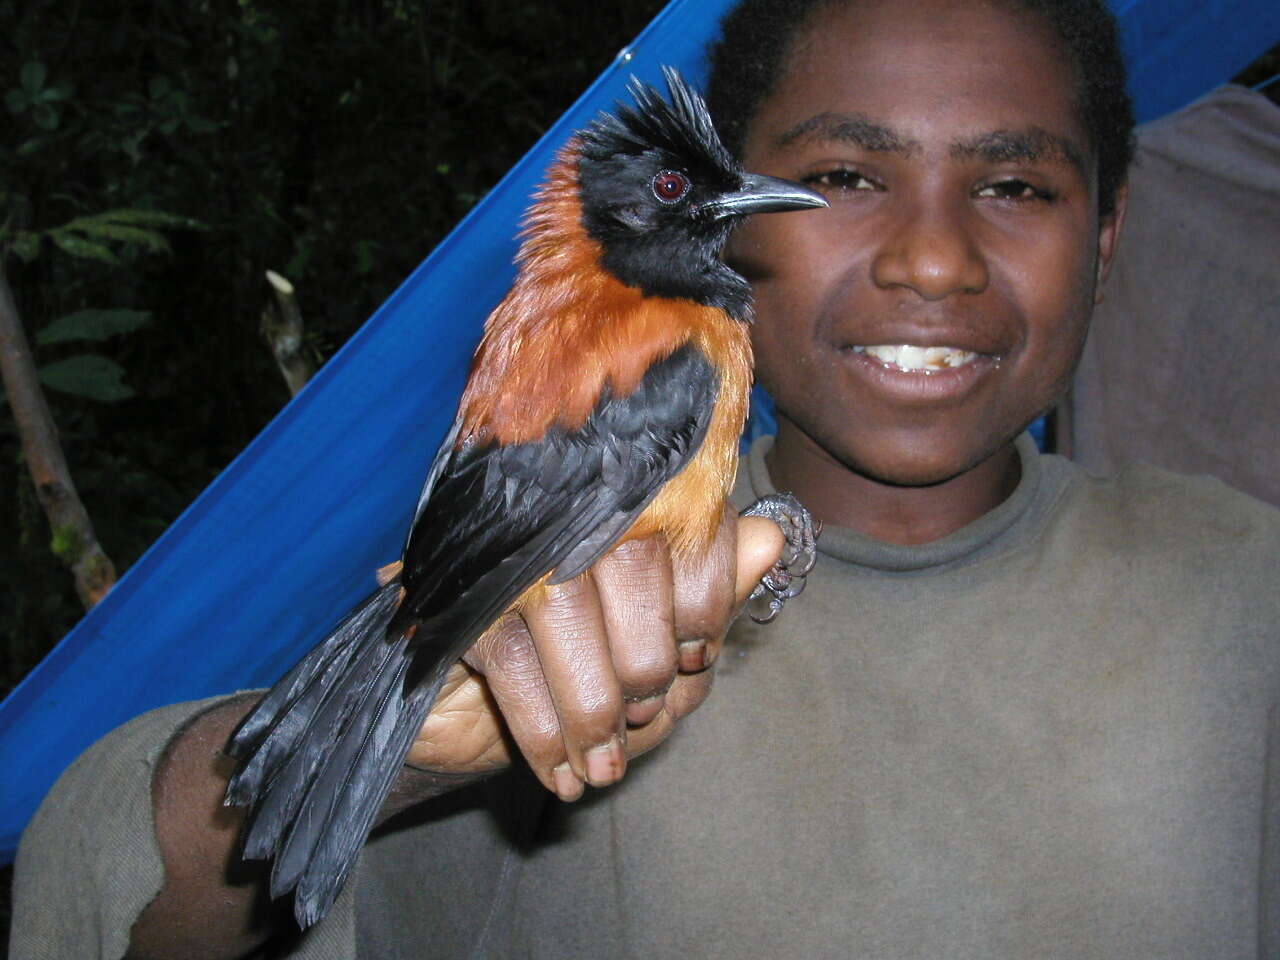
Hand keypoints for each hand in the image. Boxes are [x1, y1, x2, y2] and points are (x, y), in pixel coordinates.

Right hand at [404, 508, 784, 799]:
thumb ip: (713, 598)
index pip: (688, 523)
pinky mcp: (461, 598)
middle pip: (630, 561)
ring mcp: (511, 552)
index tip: (694, 660)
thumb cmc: (581, 673)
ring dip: (593, 709)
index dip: (704, 603)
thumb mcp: (661, 651)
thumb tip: (769, 539)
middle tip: (639, 717)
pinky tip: (563, 773)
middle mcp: (570, 512)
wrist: (464, 718)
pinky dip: (545, 730)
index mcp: (629, 505)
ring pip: (567, 610)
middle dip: (644, 662)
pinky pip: (513, 657)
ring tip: (602, 767)